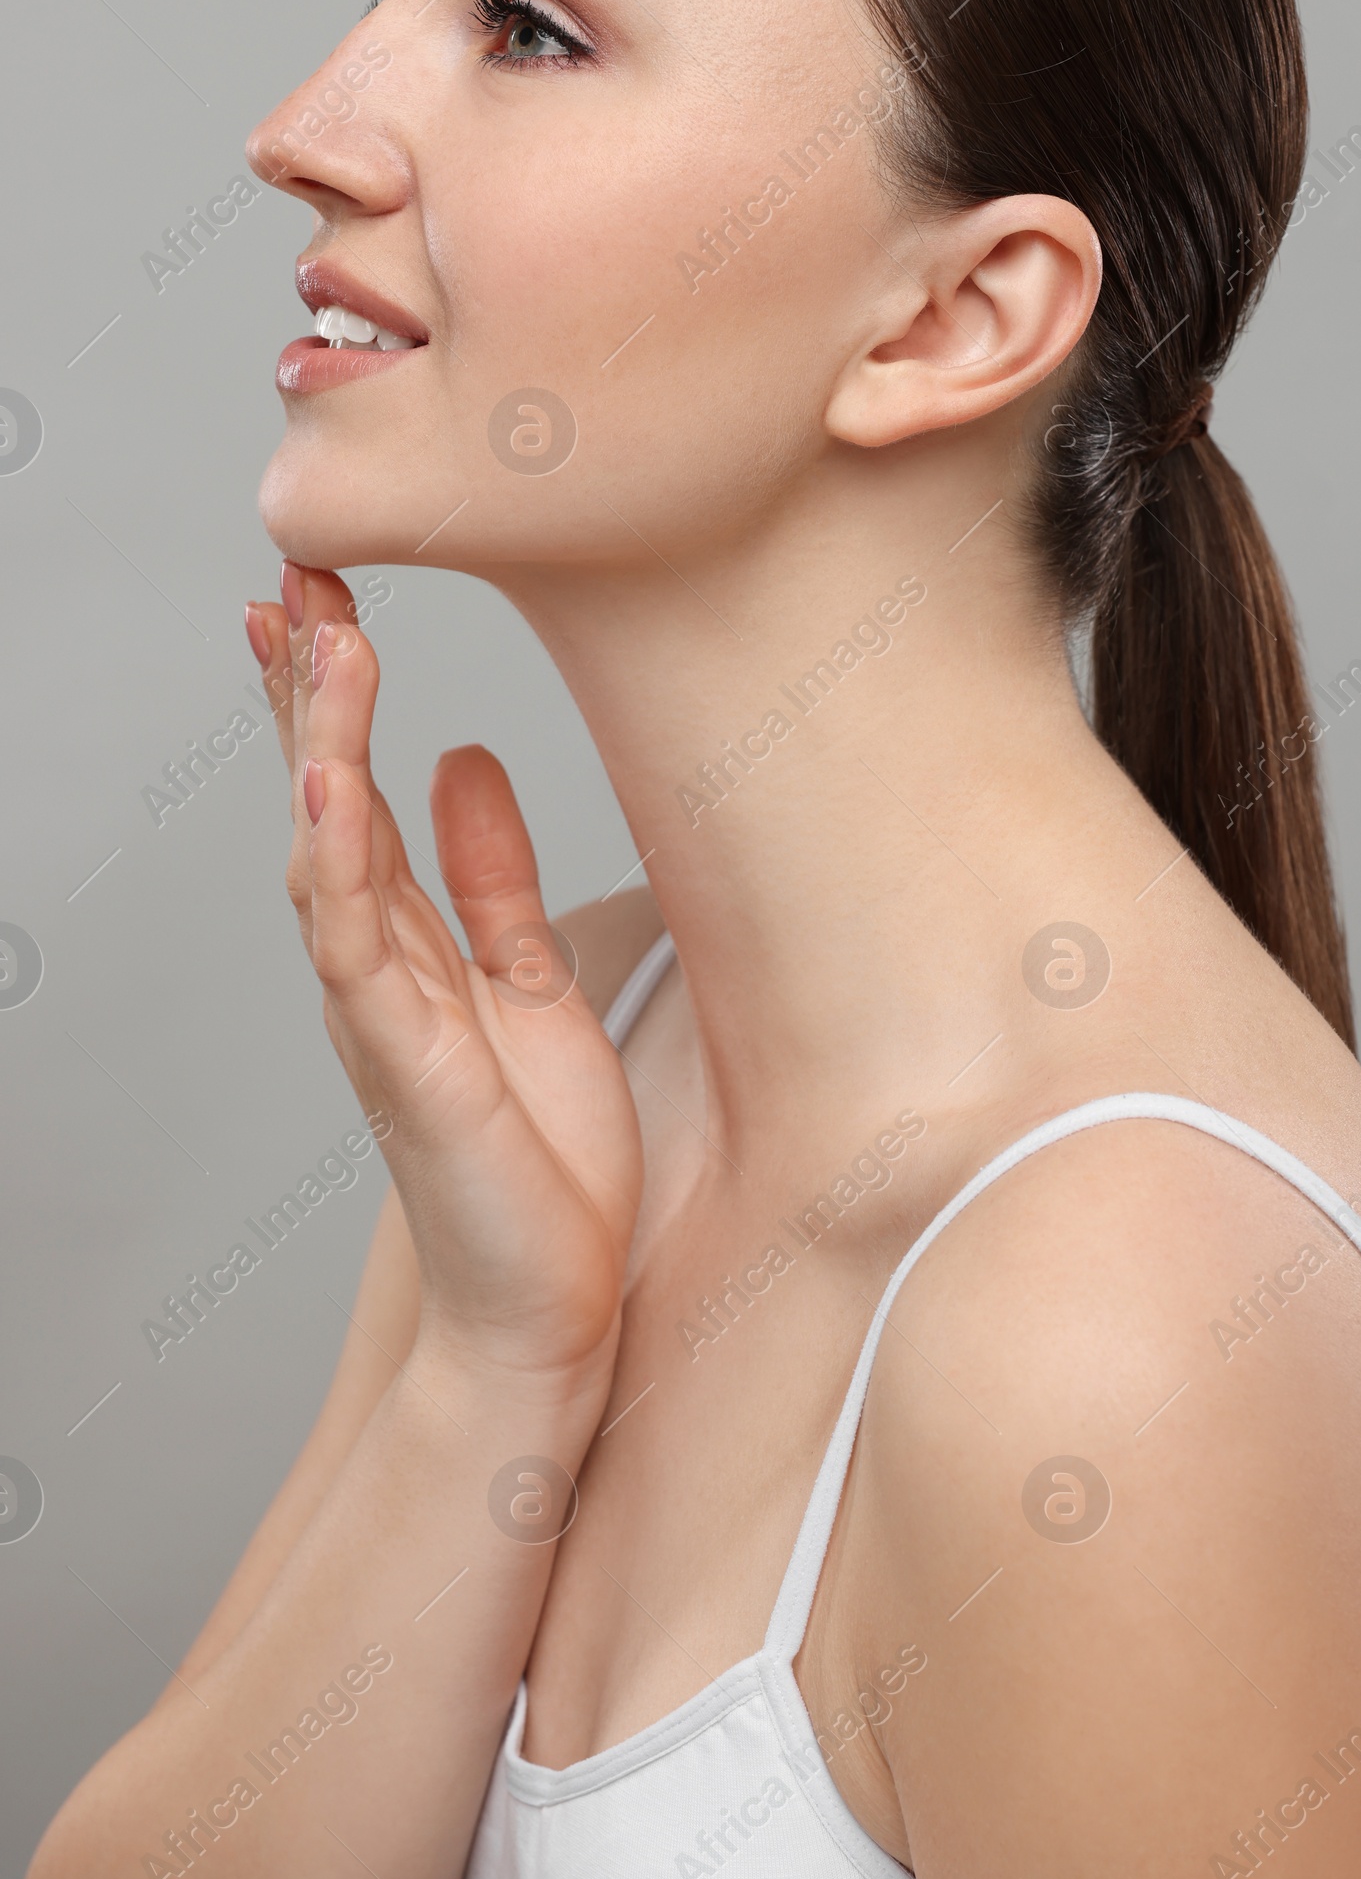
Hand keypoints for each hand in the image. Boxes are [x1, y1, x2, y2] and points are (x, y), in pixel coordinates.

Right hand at [244, 563, 643, 1381]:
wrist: (546, 1303)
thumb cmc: (537, 1158)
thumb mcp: (533, 980)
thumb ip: (493, 877)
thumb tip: (463, 760)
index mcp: (408, 940)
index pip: (355, 787)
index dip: (329, 693)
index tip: (316, 597)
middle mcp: (374, 963)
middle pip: (321, 796)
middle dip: (308, 687)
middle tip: (296, 575)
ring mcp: (377, 1007)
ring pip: (324, 848)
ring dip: (319, 741)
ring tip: (319, 638)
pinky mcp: (403, 1057)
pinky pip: (356, 940)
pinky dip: (337, 856)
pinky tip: (331, 780)